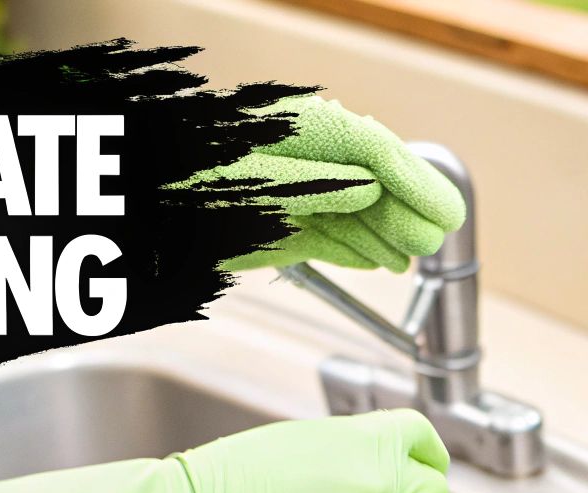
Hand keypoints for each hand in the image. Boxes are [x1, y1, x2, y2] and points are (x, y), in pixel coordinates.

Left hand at [200, 95, 467, 272]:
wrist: (139, 211)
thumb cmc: (184, 190)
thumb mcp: (254, 189)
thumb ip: (314, 188)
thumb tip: (366, 189)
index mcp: (295, 135)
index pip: (373, 153)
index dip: (416, 183)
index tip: (448, 213)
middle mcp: (295, 161)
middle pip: (366, 182)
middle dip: (404, 212)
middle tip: (436, 240)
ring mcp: (283, 194)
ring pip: (347, 212)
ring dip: (382, 234)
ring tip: (412, 256)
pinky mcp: (267, 226)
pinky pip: (320, 236)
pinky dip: (350, 250)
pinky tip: (374, 261)